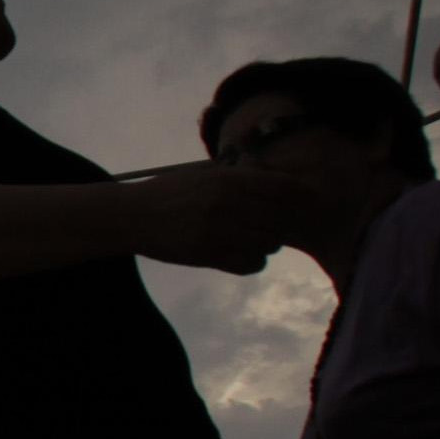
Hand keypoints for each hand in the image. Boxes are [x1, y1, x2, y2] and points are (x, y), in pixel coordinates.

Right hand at [133, 163, 307, 274]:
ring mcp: (218, 231)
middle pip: (280, 218)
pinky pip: (252, 263)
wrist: (132, 216)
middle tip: (273, 224)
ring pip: (269, 243)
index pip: (283, 188)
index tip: (307, 201)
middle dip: (282, 223)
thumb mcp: (205, 174)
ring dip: (268, 243)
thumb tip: (282, 182)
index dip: (302, 196)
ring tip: (253, 238)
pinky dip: (254, 261)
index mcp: (228, 179)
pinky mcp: (209, 255)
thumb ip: (241, 177)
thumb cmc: (171, 192)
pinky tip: (243, 255)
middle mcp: (227, 203)